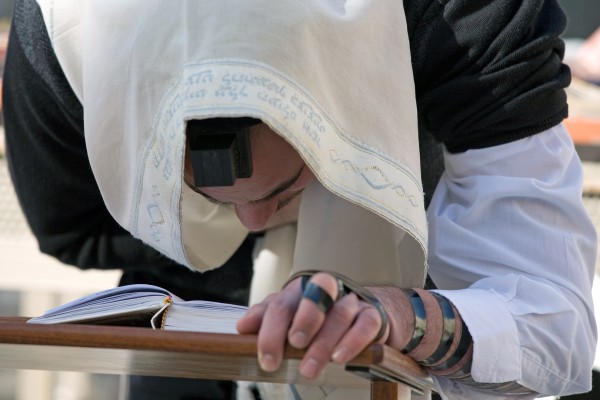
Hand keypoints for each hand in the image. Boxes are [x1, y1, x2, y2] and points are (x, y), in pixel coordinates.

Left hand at [236, 272, 388, 378]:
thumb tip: (242, 326)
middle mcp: (326, 291)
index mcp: (300, 290)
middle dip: (303, 321)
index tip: (267, 359)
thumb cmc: (318, 318)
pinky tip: (340, 357)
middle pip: (314, 295)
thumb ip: (266, 319)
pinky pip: (365, 324)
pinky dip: (352, 340)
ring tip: (311, 368)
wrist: (362, 314)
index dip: (272, 330)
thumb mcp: (289, 316)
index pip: (282, 303)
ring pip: (339, 313)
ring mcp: (351, 301)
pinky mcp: (372, 315)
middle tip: (294, 346)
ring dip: (323, 342)